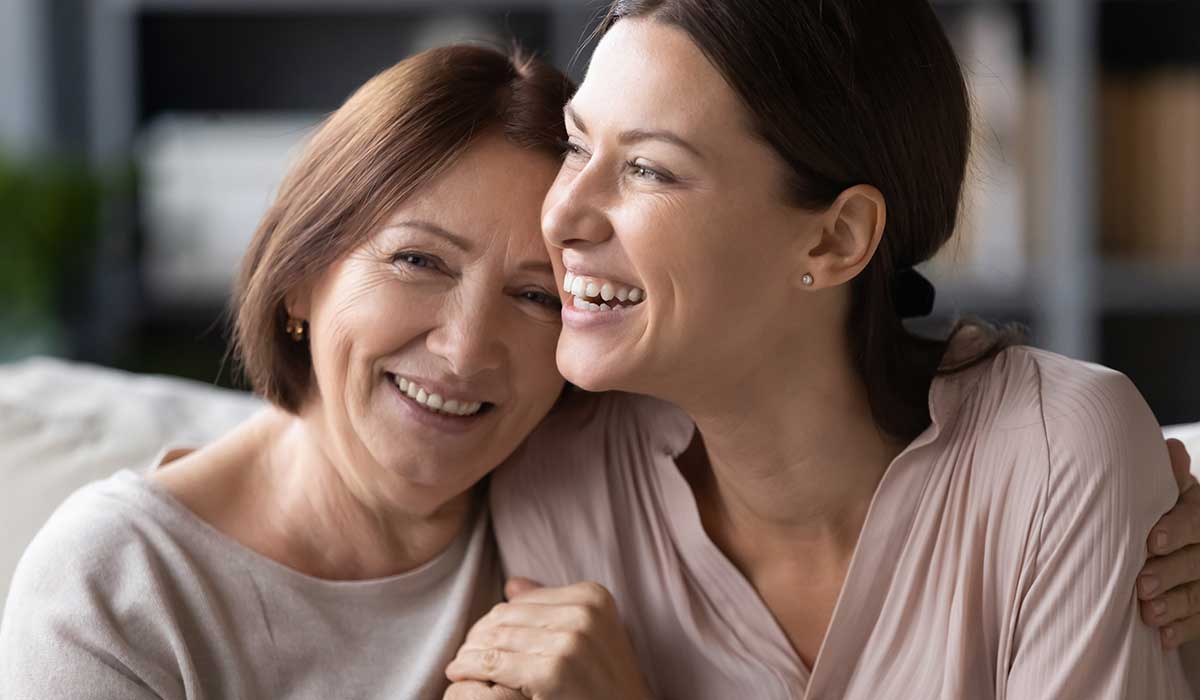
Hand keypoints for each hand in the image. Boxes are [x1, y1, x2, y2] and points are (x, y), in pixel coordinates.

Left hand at [446, 578, 652, 699]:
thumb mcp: (590, 633)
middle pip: (508, 616)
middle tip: (463, 650)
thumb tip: (512, 584)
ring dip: (469, 652)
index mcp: (592, 597)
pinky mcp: (552, 672)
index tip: (482, 635)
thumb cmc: (605, 679)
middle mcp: (583, 614)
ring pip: (496, 637)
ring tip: (458, 662)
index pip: (524, 599)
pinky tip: (458, 673)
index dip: (498, 619)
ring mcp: (569, 643)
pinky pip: (493, 663)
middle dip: (480, 634)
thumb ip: (553, 606)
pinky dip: (469, 667)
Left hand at [1138, 439, 1199, 647]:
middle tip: (1140, 584)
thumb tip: (1171, 448)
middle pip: (1197, 561)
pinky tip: (1162, 637)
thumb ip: (1166, 477)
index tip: (1151, 540)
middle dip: (1170, 573)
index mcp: (1197, 510)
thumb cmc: (1157, 507)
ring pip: (1198, 594)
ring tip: (1148, 614)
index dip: (1176, 530)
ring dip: (1174, 605)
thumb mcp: (1163, 490)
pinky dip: (1181, 629)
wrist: (1164, 536)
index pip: (1195, 519)